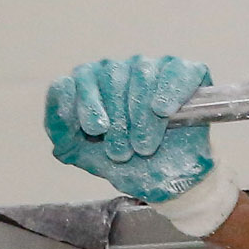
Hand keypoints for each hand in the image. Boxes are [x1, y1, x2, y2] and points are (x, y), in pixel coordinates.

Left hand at [45, 54, 214, 202]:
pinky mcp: (187, 73)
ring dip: (140, 115)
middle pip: (110, 75)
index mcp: (91, 83)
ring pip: (141, 74)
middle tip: (121, 152)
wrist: (170, 180)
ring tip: (143, 147)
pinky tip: (161, 110)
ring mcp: (152, 68)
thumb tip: (61, 95)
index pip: (81, 77)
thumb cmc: (128, 163)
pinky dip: (169, 90)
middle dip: (116, 119)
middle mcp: (120, 70)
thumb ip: (62, 130)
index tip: (94, 129)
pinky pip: (176, 72)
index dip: (86, 101)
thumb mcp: (86, 154)